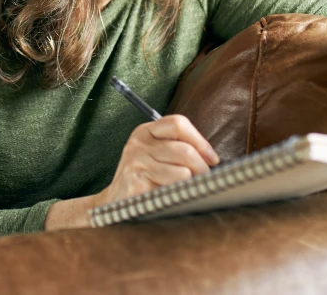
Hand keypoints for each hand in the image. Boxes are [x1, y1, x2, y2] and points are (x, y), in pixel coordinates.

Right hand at [94, 115, 219, 206]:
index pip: (178, 123)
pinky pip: (173, 188)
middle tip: (203, 181)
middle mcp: (138, 144)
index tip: (212, 159)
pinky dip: (179, 195)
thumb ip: (179, 148)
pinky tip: (172, 198)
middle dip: (202, 168)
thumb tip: (212, 159)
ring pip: (183, 171)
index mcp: (145, 131)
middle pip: (185, 150)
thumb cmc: (143, 179)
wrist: (114, 203)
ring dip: (191, 184)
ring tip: (186, 190)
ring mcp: (136, 163)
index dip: (200, 141)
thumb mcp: (155, 155)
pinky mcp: (137, 184)